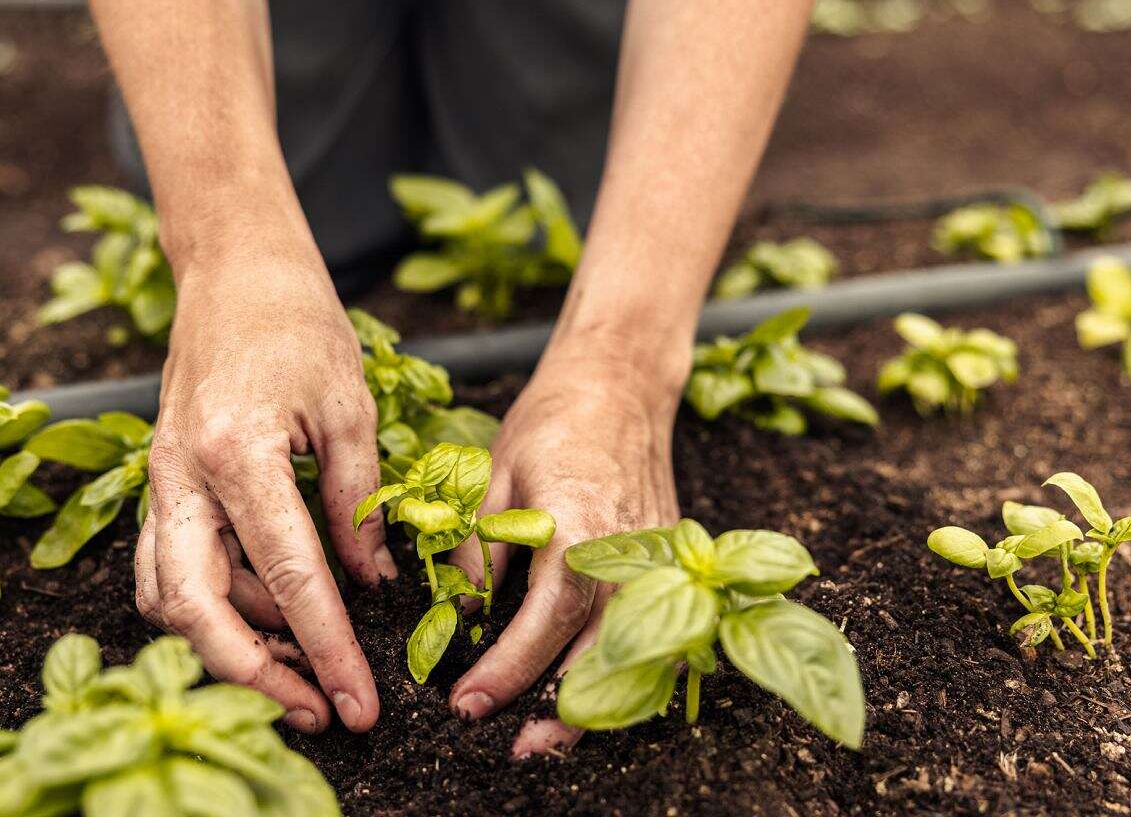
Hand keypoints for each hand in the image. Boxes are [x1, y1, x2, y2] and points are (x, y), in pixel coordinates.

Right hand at [134, 249, 395, 733]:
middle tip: (316, 710)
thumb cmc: (298, 324)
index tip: (358, 702)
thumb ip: (358, 501)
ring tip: (303, 666)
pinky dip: (216, 605)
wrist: (233, 270)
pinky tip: (271, 614)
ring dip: (234, 643)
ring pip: (172, 598)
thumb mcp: (349, 408)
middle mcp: (182, 478)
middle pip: (196, 610)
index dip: (327, 649)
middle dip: (254, 675)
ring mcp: (160, 484)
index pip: (290, 577)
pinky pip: (169, 569)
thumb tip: (371, 583)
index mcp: (239, 453)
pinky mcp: (161, 486)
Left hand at [444, 341, 684, 756]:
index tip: (467, 703)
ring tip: (550, 735)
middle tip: (516, 748)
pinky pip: (655, 628)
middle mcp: (627, 552)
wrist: (621, 382)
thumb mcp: (494, 476)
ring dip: (598, 701)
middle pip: (602, 654)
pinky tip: (599, 692)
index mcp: (579, 529)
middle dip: (558, 711)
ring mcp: (657, 558)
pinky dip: (631, 668)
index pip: (545, 623)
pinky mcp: (668, 560)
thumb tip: (462, 615)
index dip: (507, 671)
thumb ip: (480, 549)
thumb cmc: (554, 422)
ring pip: (635, 652)